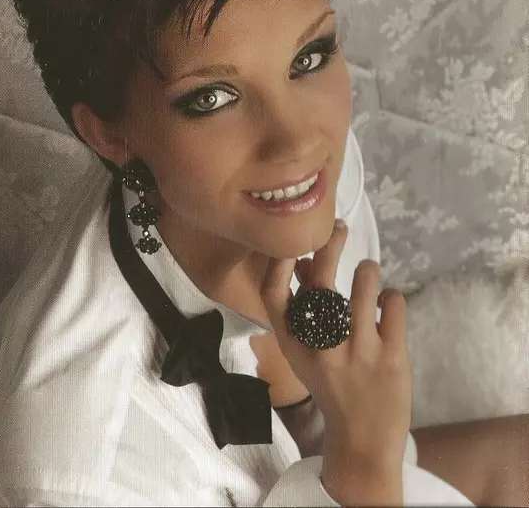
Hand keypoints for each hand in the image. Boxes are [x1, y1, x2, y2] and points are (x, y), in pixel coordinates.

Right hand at [260, 220, 411, 502]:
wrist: (363, 437)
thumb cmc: (330, 384)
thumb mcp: (305, 351)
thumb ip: (304, 308)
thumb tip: (306, 260)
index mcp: (293, 345)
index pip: (272, 294)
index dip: (278, 263)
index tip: (292, 242)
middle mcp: (322, 346)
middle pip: (320, 282)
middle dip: (330, 246)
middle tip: (339, 229)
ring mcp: (358, 351)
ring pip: (365, 284)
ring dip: (367, 270)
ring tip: (367, 273)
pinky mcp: (392, 356)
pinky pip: (395, 303)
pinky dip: (391, 297)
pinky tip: (386, 307)